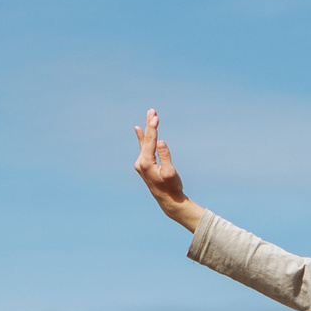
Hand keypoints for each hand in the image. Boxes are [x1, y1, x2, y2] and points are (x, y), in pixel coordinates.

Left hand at [133, 110, 206, 231]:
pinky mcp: (144, 165)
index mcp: (146, 163)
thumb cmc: (171, 187)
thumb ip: (165, 156)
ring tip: (150, 115)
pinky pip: (143, 147)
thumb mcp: (170, 172)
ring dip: (148, 128)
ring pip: (144, 142)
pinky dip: (143, 137)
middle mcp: (140, 162)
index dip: (153, 128)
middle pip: (145, 139)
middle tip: (152, 110)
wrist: (168, 200)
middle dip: (149, 124)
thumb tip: (160, 141)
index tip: (155, 116)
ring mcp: (140, 163)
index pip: (149, 141)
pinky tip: (138, 129)